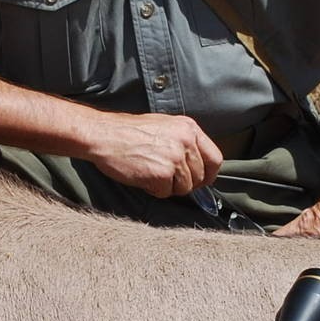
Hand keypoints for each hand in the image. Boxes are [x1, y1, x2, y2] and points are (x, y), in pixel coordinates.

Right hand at [83, 112, 224, 197]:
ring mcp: (175, 158)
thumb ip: (183, 142)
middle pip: (200, 177)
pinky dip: (154, 190)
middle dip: (184, 183)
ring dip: (168, 187)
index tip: (201, 180)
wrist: (104, 135)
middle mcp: (186, 142)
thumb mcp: (165, 127)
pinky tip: (143, 177)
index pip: (215, 158)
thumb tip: (197, 166)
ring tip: (151, 173)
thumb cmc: (128, 132)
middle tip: (166, 178)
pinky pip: (166, 193)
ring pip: (185, 187)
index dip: (208, 174)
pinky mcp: (162, 174)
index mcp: (189, 128)